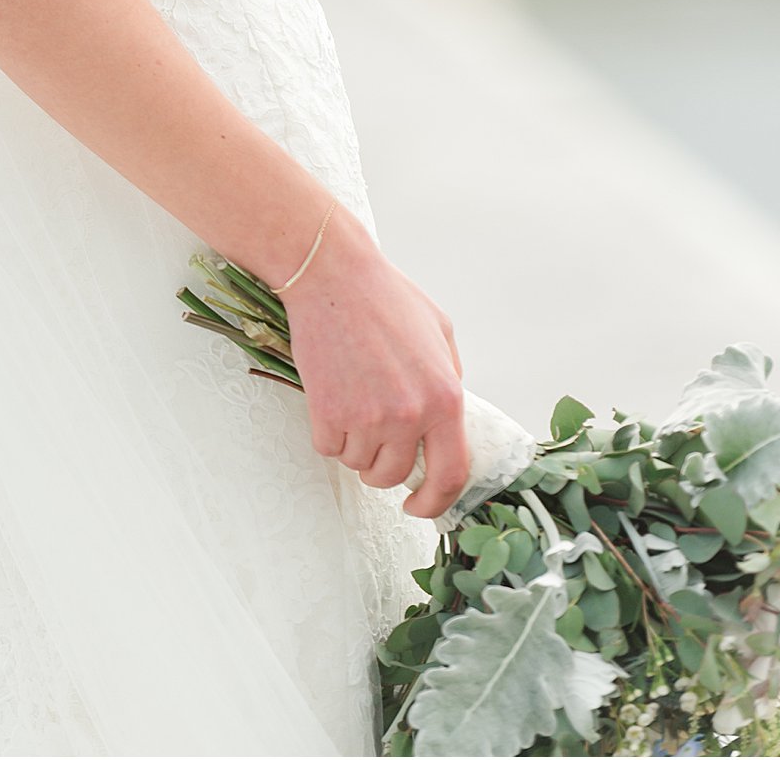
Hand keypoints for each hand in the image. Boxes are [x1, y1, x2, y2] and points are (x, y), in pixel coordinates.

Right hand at [280, 203, 471, 520]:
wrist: (332, 274)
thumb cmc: (385, 296)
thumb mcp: (439, 332)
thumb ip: (450, 379)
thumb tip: (448, 422)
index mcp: (445, 398)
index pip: (451, 475)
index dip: (435, 503)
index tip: (418, 506)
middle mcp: (410, 415)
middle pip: (396, 476)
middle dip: (384, 467)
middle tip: (374, 438)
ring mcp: (368, 417)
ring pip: (360, 465)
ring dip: (355, 446)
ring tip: (351, 403)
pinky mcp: (328, 413)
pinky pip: (329, 448)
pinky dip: (328, 432)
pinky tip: (330, 398)